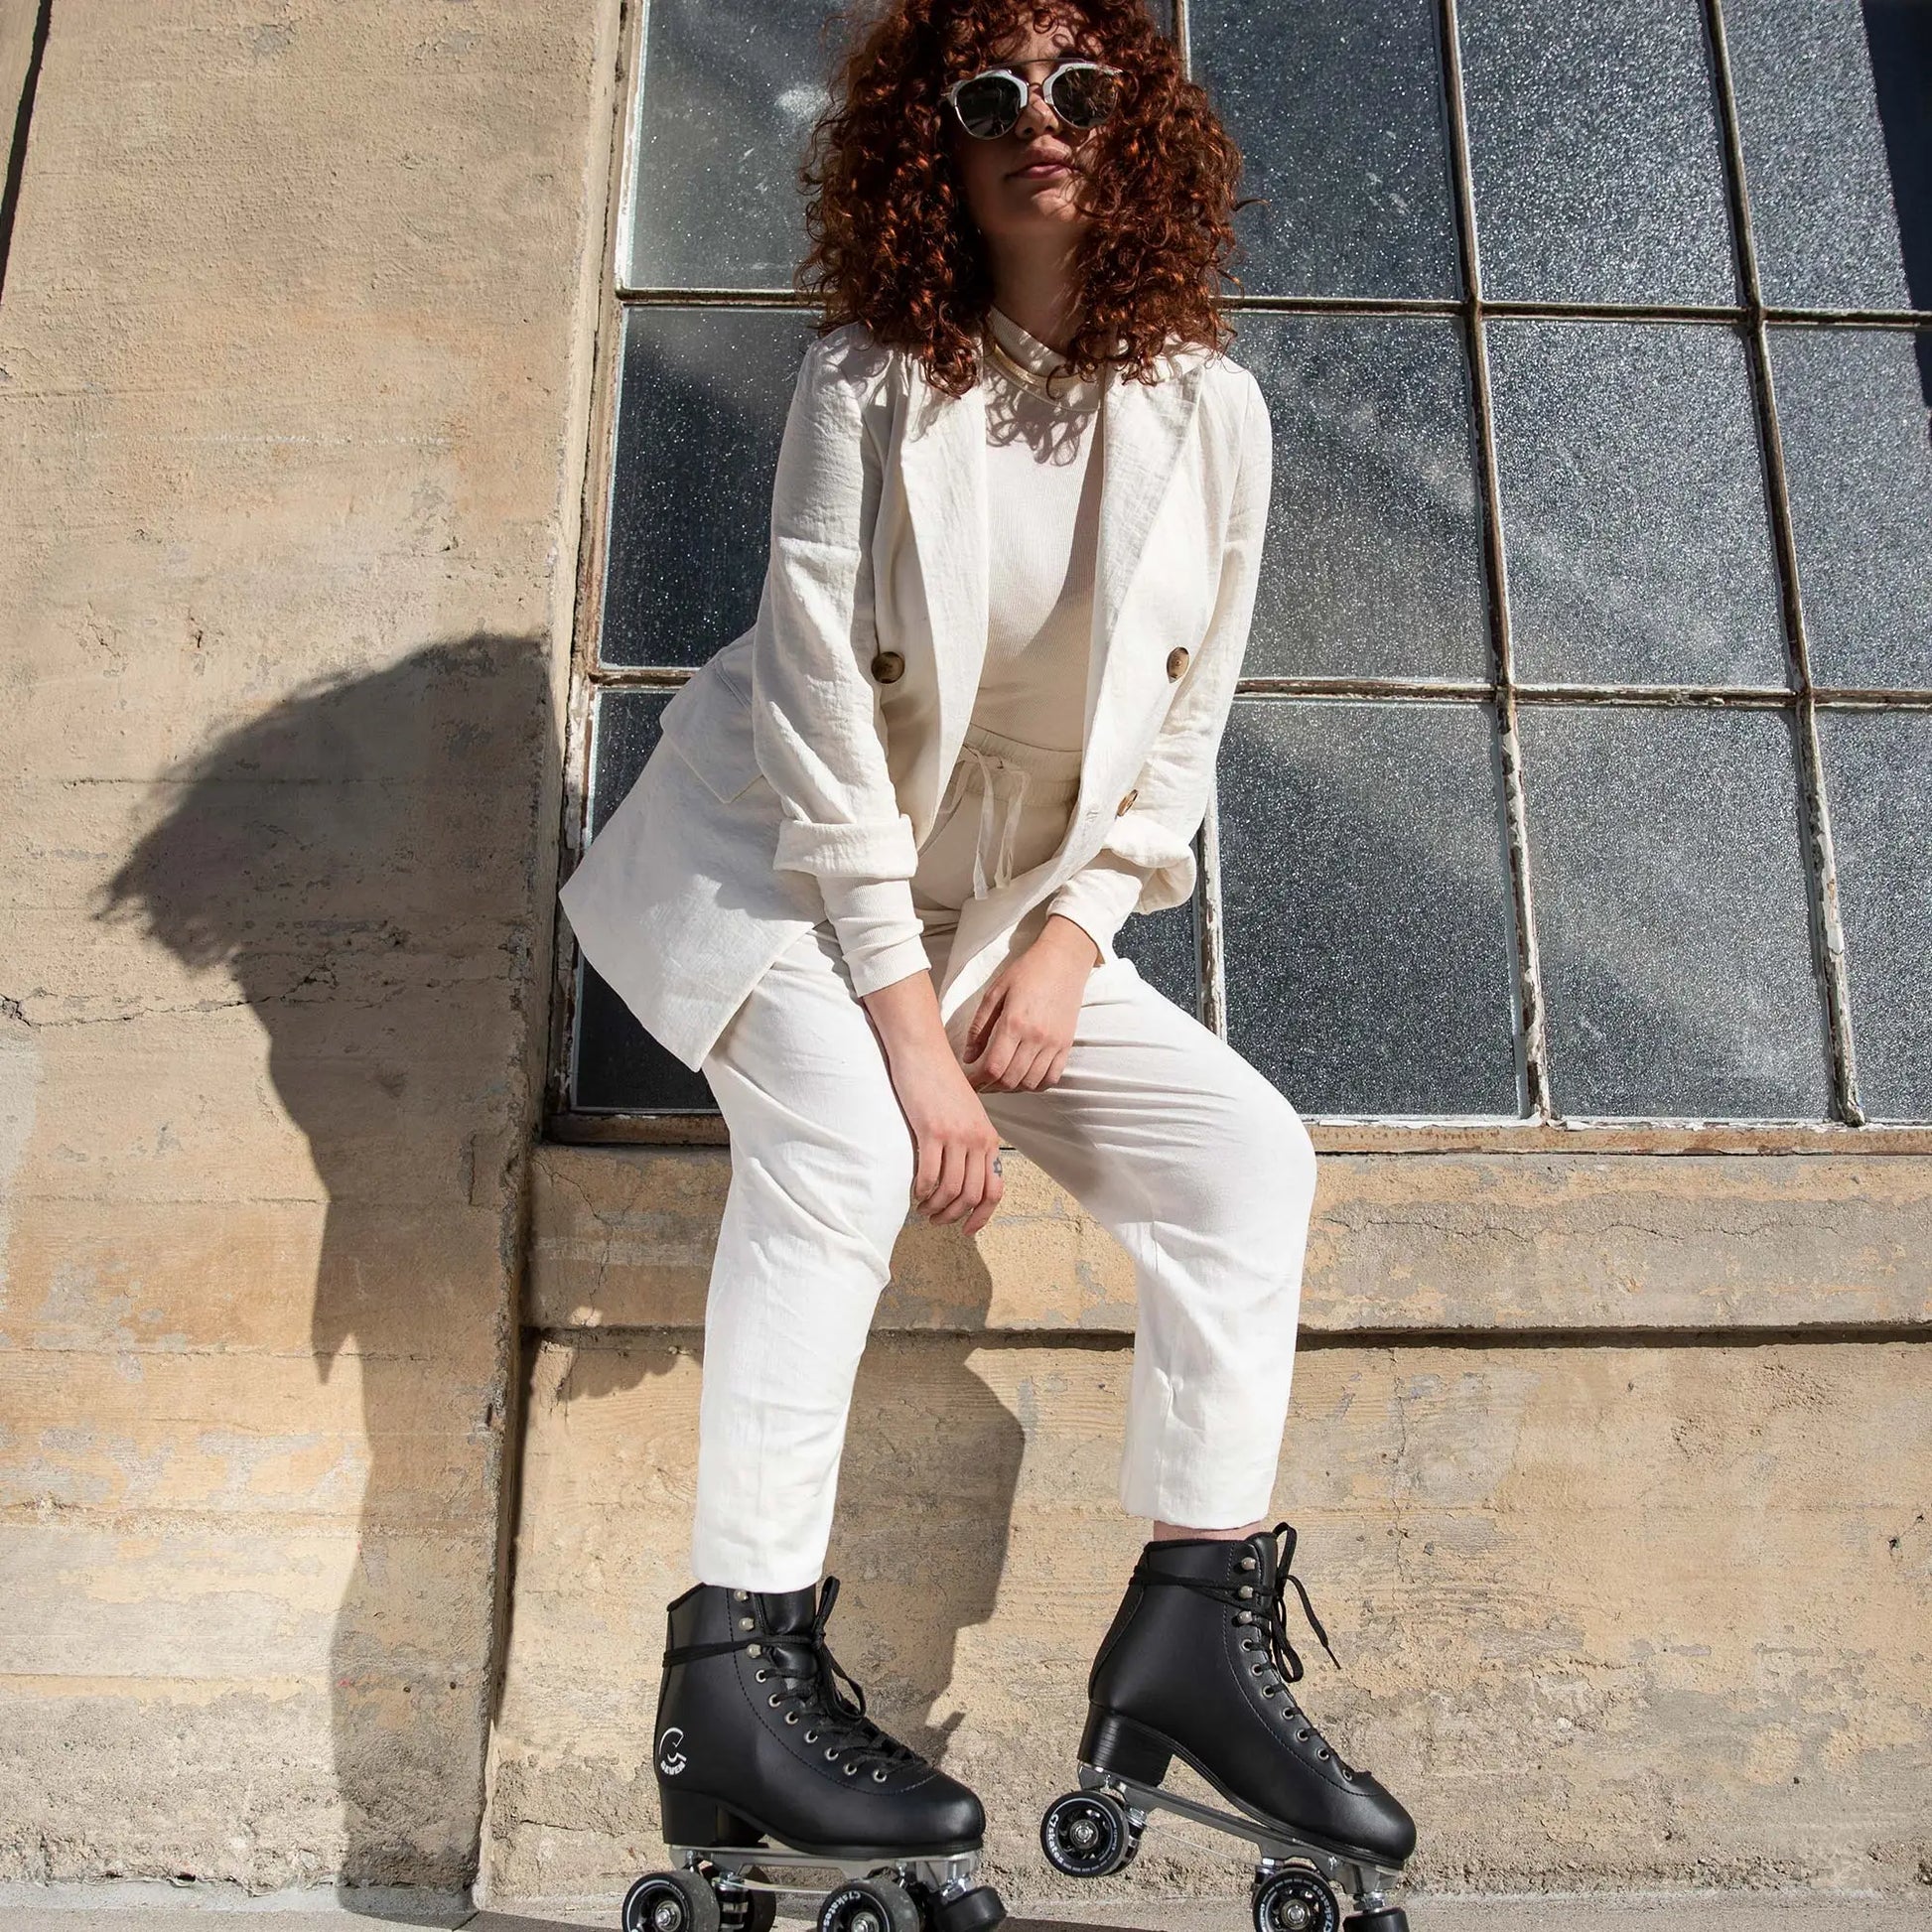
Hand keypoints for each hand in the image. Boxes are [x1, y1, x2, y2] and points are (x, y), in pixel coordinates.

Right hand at [860, 970, 1005, 1234]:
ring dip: (935, 1208)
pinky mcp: (932, 1132)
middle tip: (936, 1221)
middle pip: (971, 1195)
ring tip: (923, 1210)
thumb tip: (965, 1177)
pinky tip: (914, 1193)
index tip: (967, 1230)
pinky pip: (929, 1175)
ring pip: (950, 1190)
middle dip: (953, 1216)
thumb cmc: (941, 1083)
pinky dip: (922, 1191)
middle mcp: (977, 1140)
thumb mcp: (967, 1115)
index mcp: (989, 1138)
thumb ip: (971, 1143)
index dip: (982, 1216)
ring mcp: (956, 1137)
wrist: (924, 1052)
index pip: (993, 1189)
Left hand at [959, 913, 1099, 1093]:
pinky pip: (1052, 1077)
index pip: (993, 1067)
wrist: (1064, 961)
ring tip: (1000, 1082)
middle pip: (1010, 1079)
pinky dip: (1036, 1085)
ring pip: (1030, 1083)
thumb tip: (968, 1057)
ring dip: (1012, 1088)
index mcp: (1014, 1022)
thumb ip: (979, 1027)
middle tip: (981, 1084)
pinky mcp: (1067, 1045)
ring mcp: (1054, 1043)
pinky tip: (1024, 1079)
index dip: (978, 1081)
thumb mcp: (994, 993)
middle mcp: (1036, 1037)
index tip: (969, 1083)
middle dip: (991, 1087)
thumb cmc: (1026, 972)